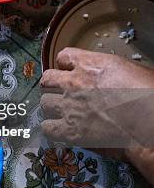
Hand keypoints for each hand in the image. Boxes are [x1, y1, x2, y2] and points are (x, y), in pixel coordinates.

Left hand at [40, 48, 153, 185]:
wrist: (151, 123)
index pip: (64, 56)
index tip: (70, 72)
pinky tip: (62, 130)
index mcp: (90, 64)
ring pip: (45, 103)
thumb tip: (108, 79)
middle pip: (47, 80)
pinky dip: (52, 129)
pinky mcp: (70, 131)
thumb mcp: (131, 70)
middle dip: (54, 86)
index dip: (65, 65)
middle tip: (64, 94)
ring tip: (64, 113)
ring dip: (52, 107)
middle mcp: (74, 83)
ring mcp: (69, 107)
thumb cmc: (150, 96)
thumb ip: (110, 72)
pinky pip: (47, 128)